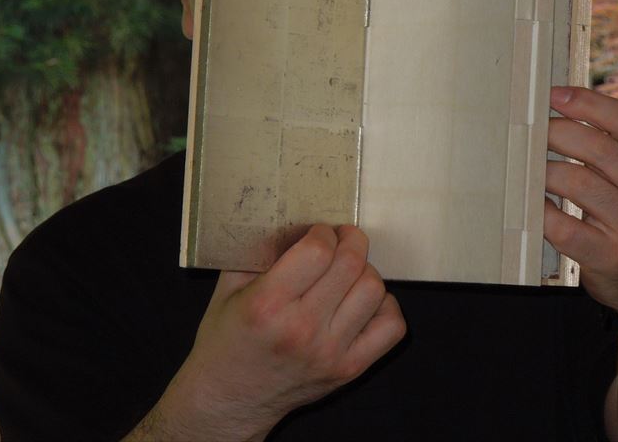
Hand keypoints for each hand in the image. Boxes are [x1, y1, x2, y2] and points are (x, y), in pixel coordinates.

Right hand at [156, 225, 405, 440]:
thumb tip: (296, 217)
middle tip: (339, 240)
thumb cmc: (226, 339)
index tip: (317, 232)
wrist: (228, 400)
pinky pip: (391, 327)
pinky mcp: (349, 370)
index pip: (318, 250)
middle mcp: (302, 330)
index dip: (323, 231)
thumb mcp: (228, 288)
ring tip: (347, 273)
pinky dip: (384, 306)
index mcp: (267, 305)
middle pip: (352, 265)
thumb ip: (259, 251)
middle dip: (350, 240)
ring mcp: (329, 353)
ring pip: (375, 290)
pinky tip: (361, 303)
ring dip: (365, 272)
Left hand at [543, 86, 617, 323]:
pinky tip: (530, 201)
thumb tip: (561, 107)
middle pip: (596, 147)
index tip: (553, 94)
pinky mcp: (609, 255)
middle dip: (555, 132)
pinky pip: (563, 225)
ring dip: (542, 169)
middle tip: (531, 130)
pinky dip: (540, 209)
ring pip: (575, 182)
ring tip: (526, 164)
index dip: (585, 103)